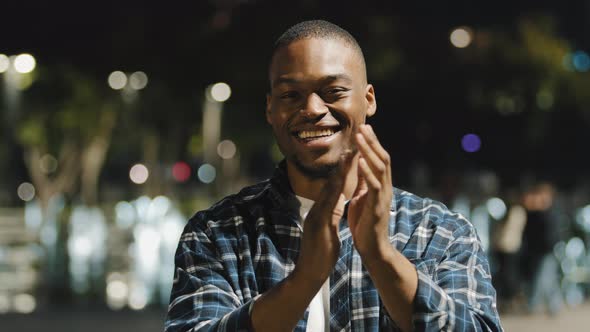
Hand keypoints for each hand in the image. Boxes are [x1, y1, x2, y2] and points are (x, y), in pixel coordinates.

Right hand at [293, 152, 353, 286]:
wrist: (309, 273)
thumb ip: (330, 214)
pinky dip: (334, 191)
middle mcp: (316, 210)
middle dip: (342, 165)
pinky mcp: (318, 225)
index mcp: (321, 212)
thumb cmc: (319, 253)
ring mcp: (316, 217)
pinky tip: (340, 182)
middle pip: (330, 183)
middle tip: (352, 146)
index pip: (333, 187)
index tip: (353, 155)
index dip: (343, 171)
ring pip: (329, 190)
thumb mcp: (327, 229)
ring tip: (348, 156)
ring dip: (339, 173)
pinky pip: (327, 205)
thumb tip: (337, 202)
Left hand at [348, 124, 392, 258]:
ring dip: (369, 151)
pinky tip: (361, 162)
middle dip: (372, 142)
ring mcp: (383, 197)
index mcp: (380, 186)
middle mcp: (386, 188)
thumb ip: (363, 184)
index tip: (364, 129)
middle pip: (383, 159)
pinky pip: (374, 186)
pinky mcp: (378, 207)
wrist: (373, 249)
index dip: (372, 144)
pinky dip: (368, 172)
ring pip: (380, 168)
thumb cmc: (366, 225)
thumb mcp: (362, 200)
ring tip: (360, 137)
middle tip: (363, 126)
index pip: (379, 160)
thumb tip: (359, 168)